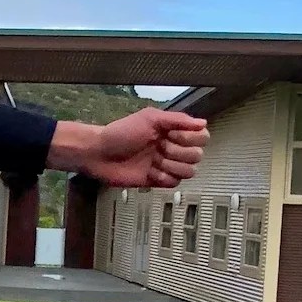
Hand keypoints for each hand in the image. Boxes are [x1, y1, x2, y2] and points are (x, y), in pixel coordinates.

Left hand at [48, 108, 208, 187]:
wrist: (98, 154)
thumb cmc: (119, 133)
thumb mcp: (149, 118)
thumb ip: (177, 119)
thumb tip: (203, 123)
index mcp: (172, 131)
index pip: (201, 137)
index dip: (189, 138)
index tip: (170, 135)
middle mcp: (172, 147)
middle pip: (197, 155)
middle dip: (178, 152)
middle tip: (158, 147)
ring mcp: (165, 164)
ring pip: (189, 171)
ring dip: (171, 166)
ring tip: (153, 161)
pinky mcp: (157, 180)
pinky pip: (174, 183)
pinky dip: (163, 178)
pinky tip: (150, 172)